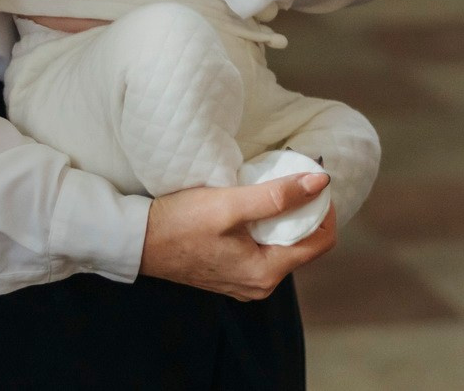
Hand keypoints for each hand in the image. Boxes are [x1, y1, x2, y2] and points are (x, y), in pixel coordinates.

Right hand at [140, 173, 337, 299]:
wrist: (138, 242)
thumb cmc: (180, 223)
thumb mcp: (230, 204)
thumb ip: (277, 196)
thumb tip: (321, 183)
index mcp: (266, 273)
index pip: (320, 242)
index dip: (325, 209)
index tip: (315, 182)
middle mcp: (260, 285)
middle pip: (302, 245)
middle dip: (304, 212)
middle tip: (294, 179)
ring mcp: (244, 282)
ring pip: (282, 246)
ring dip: (284, 218)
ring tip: (274, 188)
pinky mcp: (231, 273)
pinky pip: (263, 250)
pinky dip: (265, 228)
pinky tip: (253, 206)